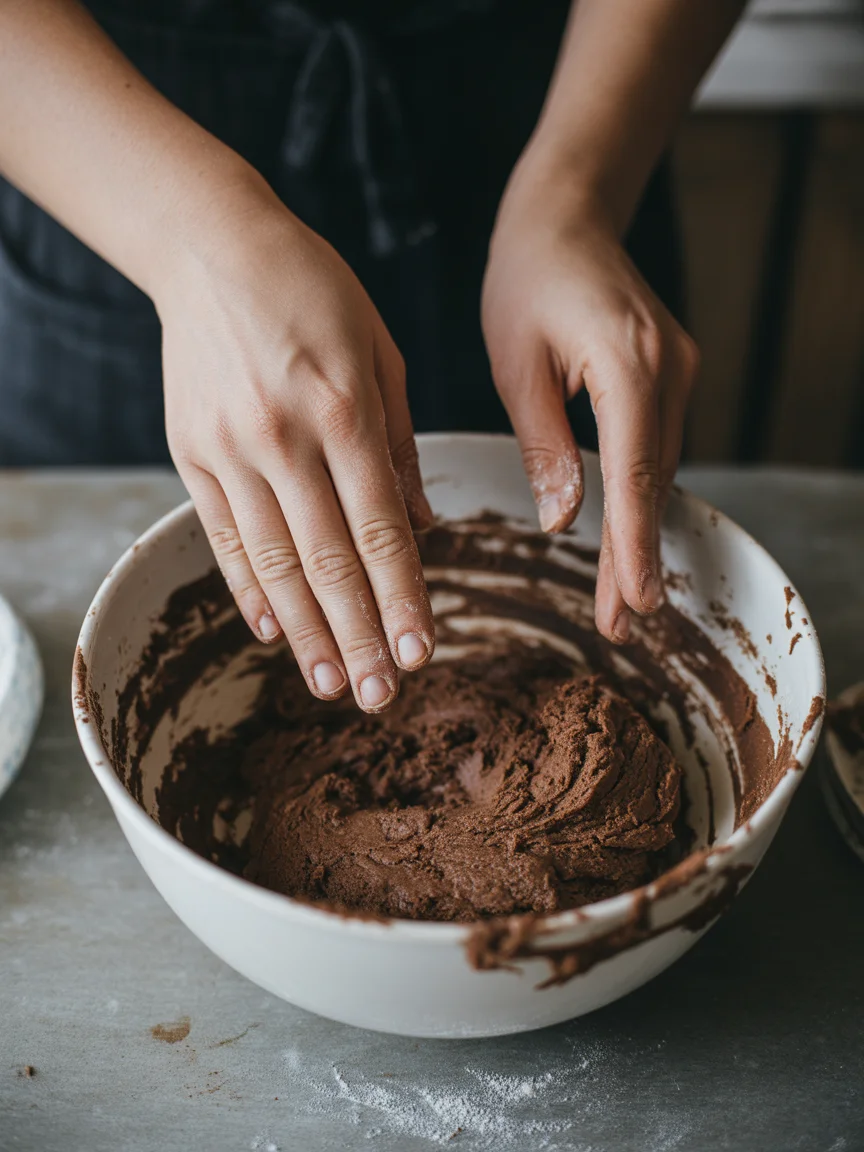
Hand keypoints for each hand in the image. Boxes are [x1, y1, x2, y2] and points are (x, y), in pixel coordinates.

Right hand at [156, 175, 434, 711]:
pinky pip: (221, 536)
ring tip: (332, 684)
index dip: (403, 599)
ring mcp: (229, 449)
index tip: (423, 652)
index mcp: (344, 411)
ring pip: (274, 562)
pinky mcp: (190, 453)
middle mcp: (284, 438)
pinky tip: (271, 630)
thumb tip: (422, 528)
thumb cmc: (316, 293)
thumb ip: (402, 446)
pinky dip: (248, 588)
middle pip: (329, 562)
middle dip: (360, 637)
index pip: (381, 531)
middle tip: (381, 696)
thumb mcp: (382, 354)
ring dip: (305, 632)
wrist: (213, 246)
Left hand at [482, 159, 698, 643]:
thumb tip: (562, 521)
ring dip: (639, 530)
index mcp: (628, 365)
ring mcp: (679, 371)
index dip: (634, 545)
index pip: (634, 474)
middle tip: (621, 622)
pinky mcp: (671, 373)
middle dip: (637, 555)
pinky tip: (625, 532)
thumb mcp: (516, 364)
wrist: (568, 214)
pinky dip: (640, 493)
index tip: (635, 603)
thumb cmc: (528, 278)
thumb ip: (544, 445)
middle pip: (654, 483)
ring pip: (659, 470)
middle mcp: (669, 370)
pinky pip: (656, 447)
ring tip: (619, 596)